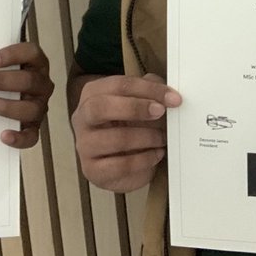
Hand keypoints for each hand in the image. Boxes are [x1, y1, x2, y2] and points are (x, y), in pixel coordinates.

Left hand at [0, 41, 54, 147]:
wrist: (2, 100)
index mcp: (35, 64)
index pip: (32, 53)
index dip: (13, 55)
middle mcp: (41, 84)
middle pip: (29, 80)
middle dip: (2, 81)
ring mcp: (39, 106)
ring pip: (31, 108)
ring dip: (7, 106)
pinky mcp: (33, 127)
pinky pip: (31, 136)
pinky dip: (19, 137)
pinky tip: (3, 136)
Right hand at [70, 73, 180, 192]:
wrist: (119, 160)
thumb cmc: (129, 124)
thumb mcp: (140, 102)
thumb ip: (151, 91)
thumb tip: (167, 92)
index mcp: (92, 94)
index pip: (118, 85)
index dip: (148, 89)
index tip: (172, 98)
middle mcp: (82, 118)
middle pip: (100, 107)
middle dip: (134, 108)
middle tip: (160, 112)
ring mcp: (84, 145)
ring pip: (113, 139)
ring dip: (145, 137)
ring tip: (161, 138)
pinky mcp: (92, 170)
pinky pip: (120, 165)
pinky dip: (144, 159)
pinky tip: (156, 154)